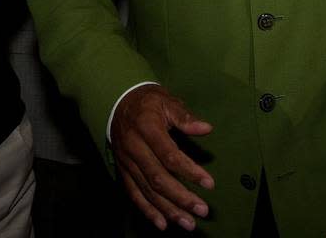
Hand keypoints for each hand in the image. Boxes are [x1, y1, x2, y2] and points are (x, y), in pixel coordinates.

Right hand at [111, 84, 213, 231]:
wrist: (117, 102)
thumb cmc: (147, 103)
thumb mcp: (166, 102)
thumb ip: (185, 117)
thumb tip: (206, 128)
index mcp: (147, 128)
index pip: (170, 155)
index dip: (189, 171)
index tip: (209, 184)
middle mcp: (134, 147)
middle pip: (158, 178)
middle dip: (181, 197)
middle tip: (202, 210)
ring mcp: (126, 161)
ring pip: (147, 190)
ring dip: (168, 209)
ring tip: (187, 222)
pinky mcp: (123, 170)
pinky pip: (133, 194)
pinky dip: (147, 210)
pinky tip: (162, 223)